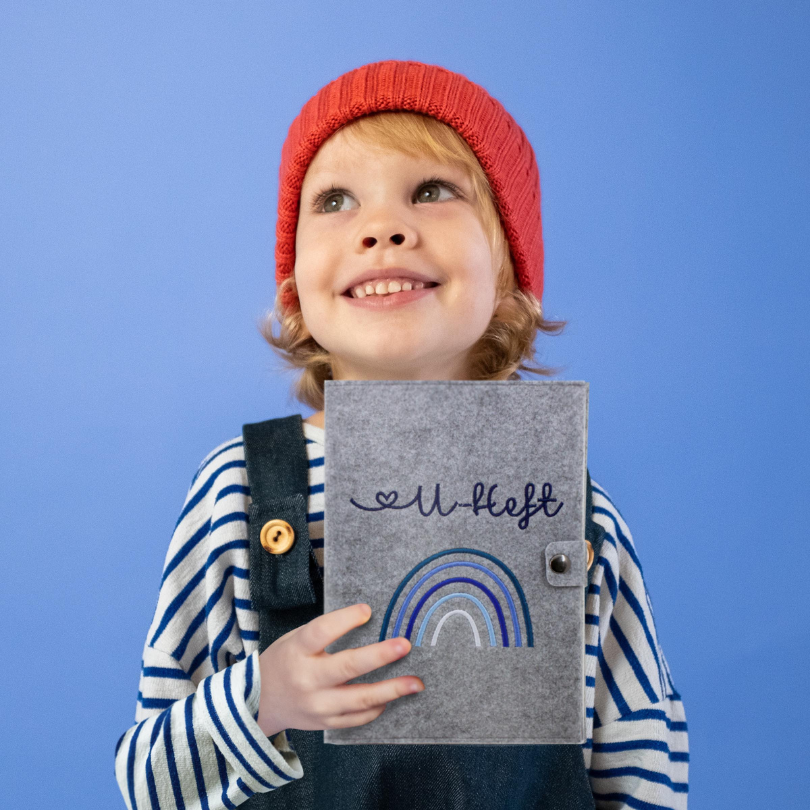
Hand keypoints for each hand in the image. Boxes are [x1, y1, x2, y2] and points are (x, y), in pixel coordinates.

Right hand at [256, 603, 424, 736]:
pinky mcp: (325, 722)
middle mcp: (308, 678)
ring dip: (392, 690)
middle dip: (380, 655)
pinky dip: (377, 707)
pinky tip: (391, 698)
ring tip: (415, 682)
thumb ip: (326, 632)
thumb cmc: (285, 661)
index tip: (367, 611)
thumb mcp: (296, 639)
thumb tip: (367, 618)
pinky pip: (357, 717)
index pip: (322, 631)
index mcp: (298, 650)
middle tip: (404, 645)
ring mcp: (317, 704)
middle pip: (347, 666)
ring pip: (359, 698)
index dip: (345, 619)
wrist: (258, 702)